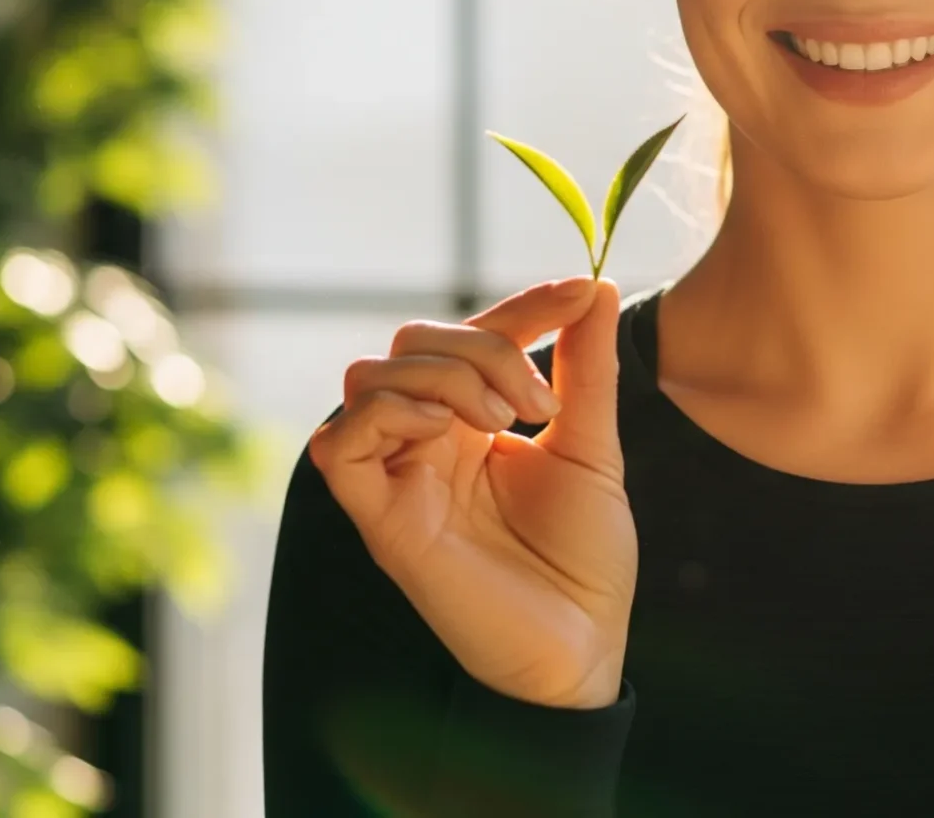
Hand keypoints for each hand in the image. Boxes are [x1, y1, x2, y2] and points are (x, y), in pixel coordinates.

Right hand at [308, 276, 634, 709]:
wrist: (582, 646)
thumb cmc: (584, 560)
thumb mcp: (593, 447)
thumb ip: (586, 369)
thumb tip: (594, 286)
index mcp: (473, 422)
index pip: (473, 335)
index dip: (522, 305)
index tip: (580, 290)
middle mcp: (426, 442)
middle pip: (412, 342)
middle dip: (483, 347)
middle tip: (539, 403)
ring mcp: (398, 477)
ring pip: (370, 376)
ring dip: (445, 378)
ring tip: (505, 422)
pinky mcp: (379, 519)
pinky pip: (338, 442)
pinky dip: (388, 414)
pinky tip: (448, 432)